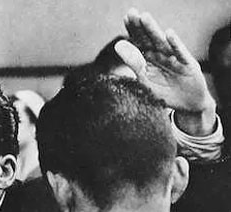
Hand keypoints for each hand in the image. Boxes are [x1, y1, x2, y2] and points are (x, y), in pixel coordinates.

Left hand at [115, 9, 216, 134]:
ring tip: (144, 18)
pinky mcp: (187, 65)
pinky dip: (175, 44)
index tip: (126, 17)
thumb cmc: (165, 91)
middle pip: (149, 39)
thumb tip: (118, 44)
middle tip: (132, 12)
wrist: (187, 104)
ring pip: (162, 43)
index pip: (139, 41)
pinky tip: (168, 34)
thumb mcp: (145, 79)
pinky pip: (180, 53)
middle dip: (140, 26)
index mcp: (149, 58)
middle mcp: (161, 54)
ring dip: (153, 30)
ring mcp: (175, 58)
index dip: (133, 30)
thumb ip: (133, 62)